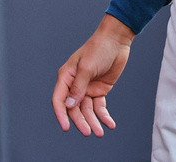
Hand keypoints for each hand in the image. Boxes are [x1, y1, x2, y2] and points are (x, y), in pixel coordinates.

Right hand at [52, 14, 134, 136]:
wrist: (116, 42)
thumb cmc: (98, 50)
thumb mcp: (87, 68)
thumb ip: (78, 87)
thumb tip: (69, 106)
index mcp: (66, 77)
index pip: (59, 99)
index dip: (61, 114)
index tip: (66, 128)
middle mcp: (74, 85)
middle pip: (74, 108)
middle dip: (81, 121)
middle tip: (89, 132)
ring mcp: (87, 89)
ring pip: (87, 110)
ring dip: (93, 121)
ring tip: (100, 133)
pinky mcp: (99, 91)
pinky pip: (100, 107)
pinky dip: (104, 116)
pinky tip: (110, 124)